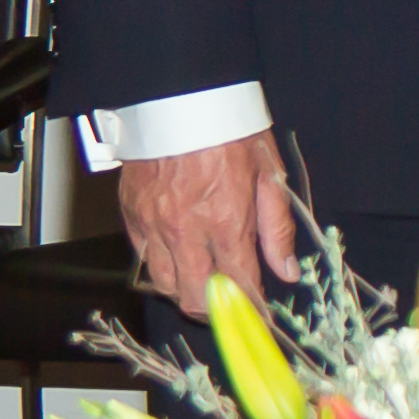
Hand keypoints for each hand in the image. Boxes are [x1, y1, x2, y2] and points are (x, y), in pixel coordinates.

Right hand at [117, 133, 297, 320]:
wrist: (182, 99)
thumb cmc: (231, 132)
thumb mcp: (269, 175)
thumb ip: (276, 228)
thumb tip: (286, 271)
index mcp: (225, 221)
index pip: (240, 284)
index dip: (253, 309)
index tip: (261, 319)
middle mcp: (184, 231)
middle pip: (195, 297)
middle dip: (218, 310)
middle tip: (232, 305)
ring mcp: (153, 225)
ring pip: (164, 285)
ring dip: (187, 292)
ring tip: (206, 284)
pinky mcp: (132, 215)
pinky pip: (143, 260)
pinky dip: (161, 268)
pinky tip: (178, 259)